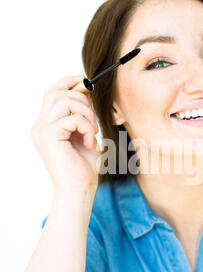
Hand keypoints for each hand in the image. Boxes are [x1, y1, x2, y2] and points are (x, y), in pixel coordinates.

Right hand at [30, 75, 101, 193]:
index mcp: (46, 124)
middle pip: (55, 92)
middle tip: (92, 120)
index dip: (68, 82)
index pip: (52, 92)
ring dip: (85, 113)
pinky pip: (71, 117)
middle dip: (80, 99)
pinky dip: (86, 126)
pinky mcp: (48, 136)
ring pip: (63, 100)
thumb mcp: (84, 133)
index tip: (86, 82)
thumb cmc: (84, 166)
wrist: (79, 189)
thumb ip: (81, 114)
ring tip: (92, 132)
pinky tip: (89, 142)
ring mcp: (41, 130)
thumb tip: (86, 90)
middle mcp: (39, 125)